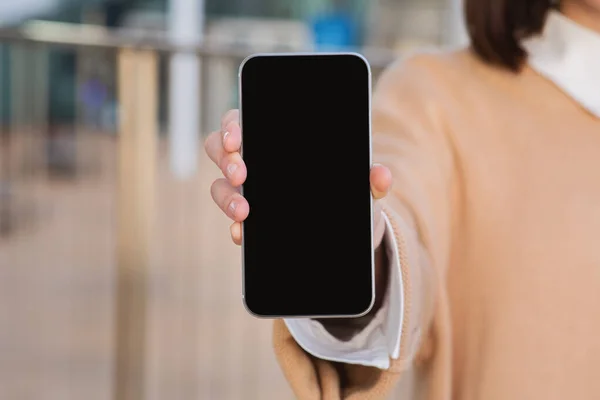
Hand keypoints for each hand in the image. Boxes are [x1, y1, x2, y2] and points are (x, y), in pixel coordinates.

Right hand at [204, 109, 392, 247]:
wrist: (346, 227)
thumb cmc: (346, 191)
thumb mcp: (360, 183)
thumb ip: (370, 178)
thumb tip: (381, 177)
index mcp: (273, 138)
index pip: (241, 120)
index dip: (232, 125)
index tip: (237, 138)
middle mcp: (252, 160)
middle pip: (220, 149)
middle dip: (226, 159)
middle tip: (241, 173)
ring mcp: (247, 190)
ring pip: (219, 186)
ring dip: (226, 196)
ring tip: (244, 211)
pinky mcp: (249, 220)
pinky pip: (232, 221)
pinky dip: (235, 228)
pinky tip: (241, 234)